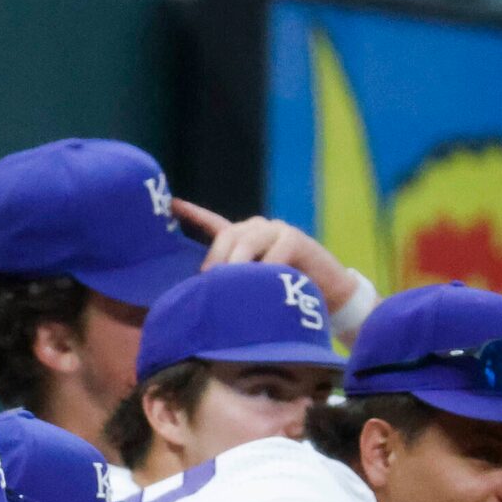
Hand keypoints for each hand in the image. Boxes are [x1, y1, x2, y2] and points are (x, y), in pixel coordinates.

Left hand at [167, 199, 362, 310]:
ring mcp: (277, 231)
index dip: (193, 214)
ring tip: (232, 282)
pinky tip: (265, 282)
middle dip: (216, 258)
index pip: (214, 224)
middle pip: (227, 234)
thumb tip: (205, 294)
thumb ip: (233, 283)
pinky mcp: (295, 239)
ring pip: (247, 240)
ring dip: (238, 264)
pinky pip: (275, 251)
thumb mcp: (254, 288)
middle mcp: (258, 229)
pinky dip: (267, 268)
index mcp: (244, 239)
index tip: (172, 205)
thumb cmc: (287, 294)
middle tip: (210, 281)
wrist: (330, 296)